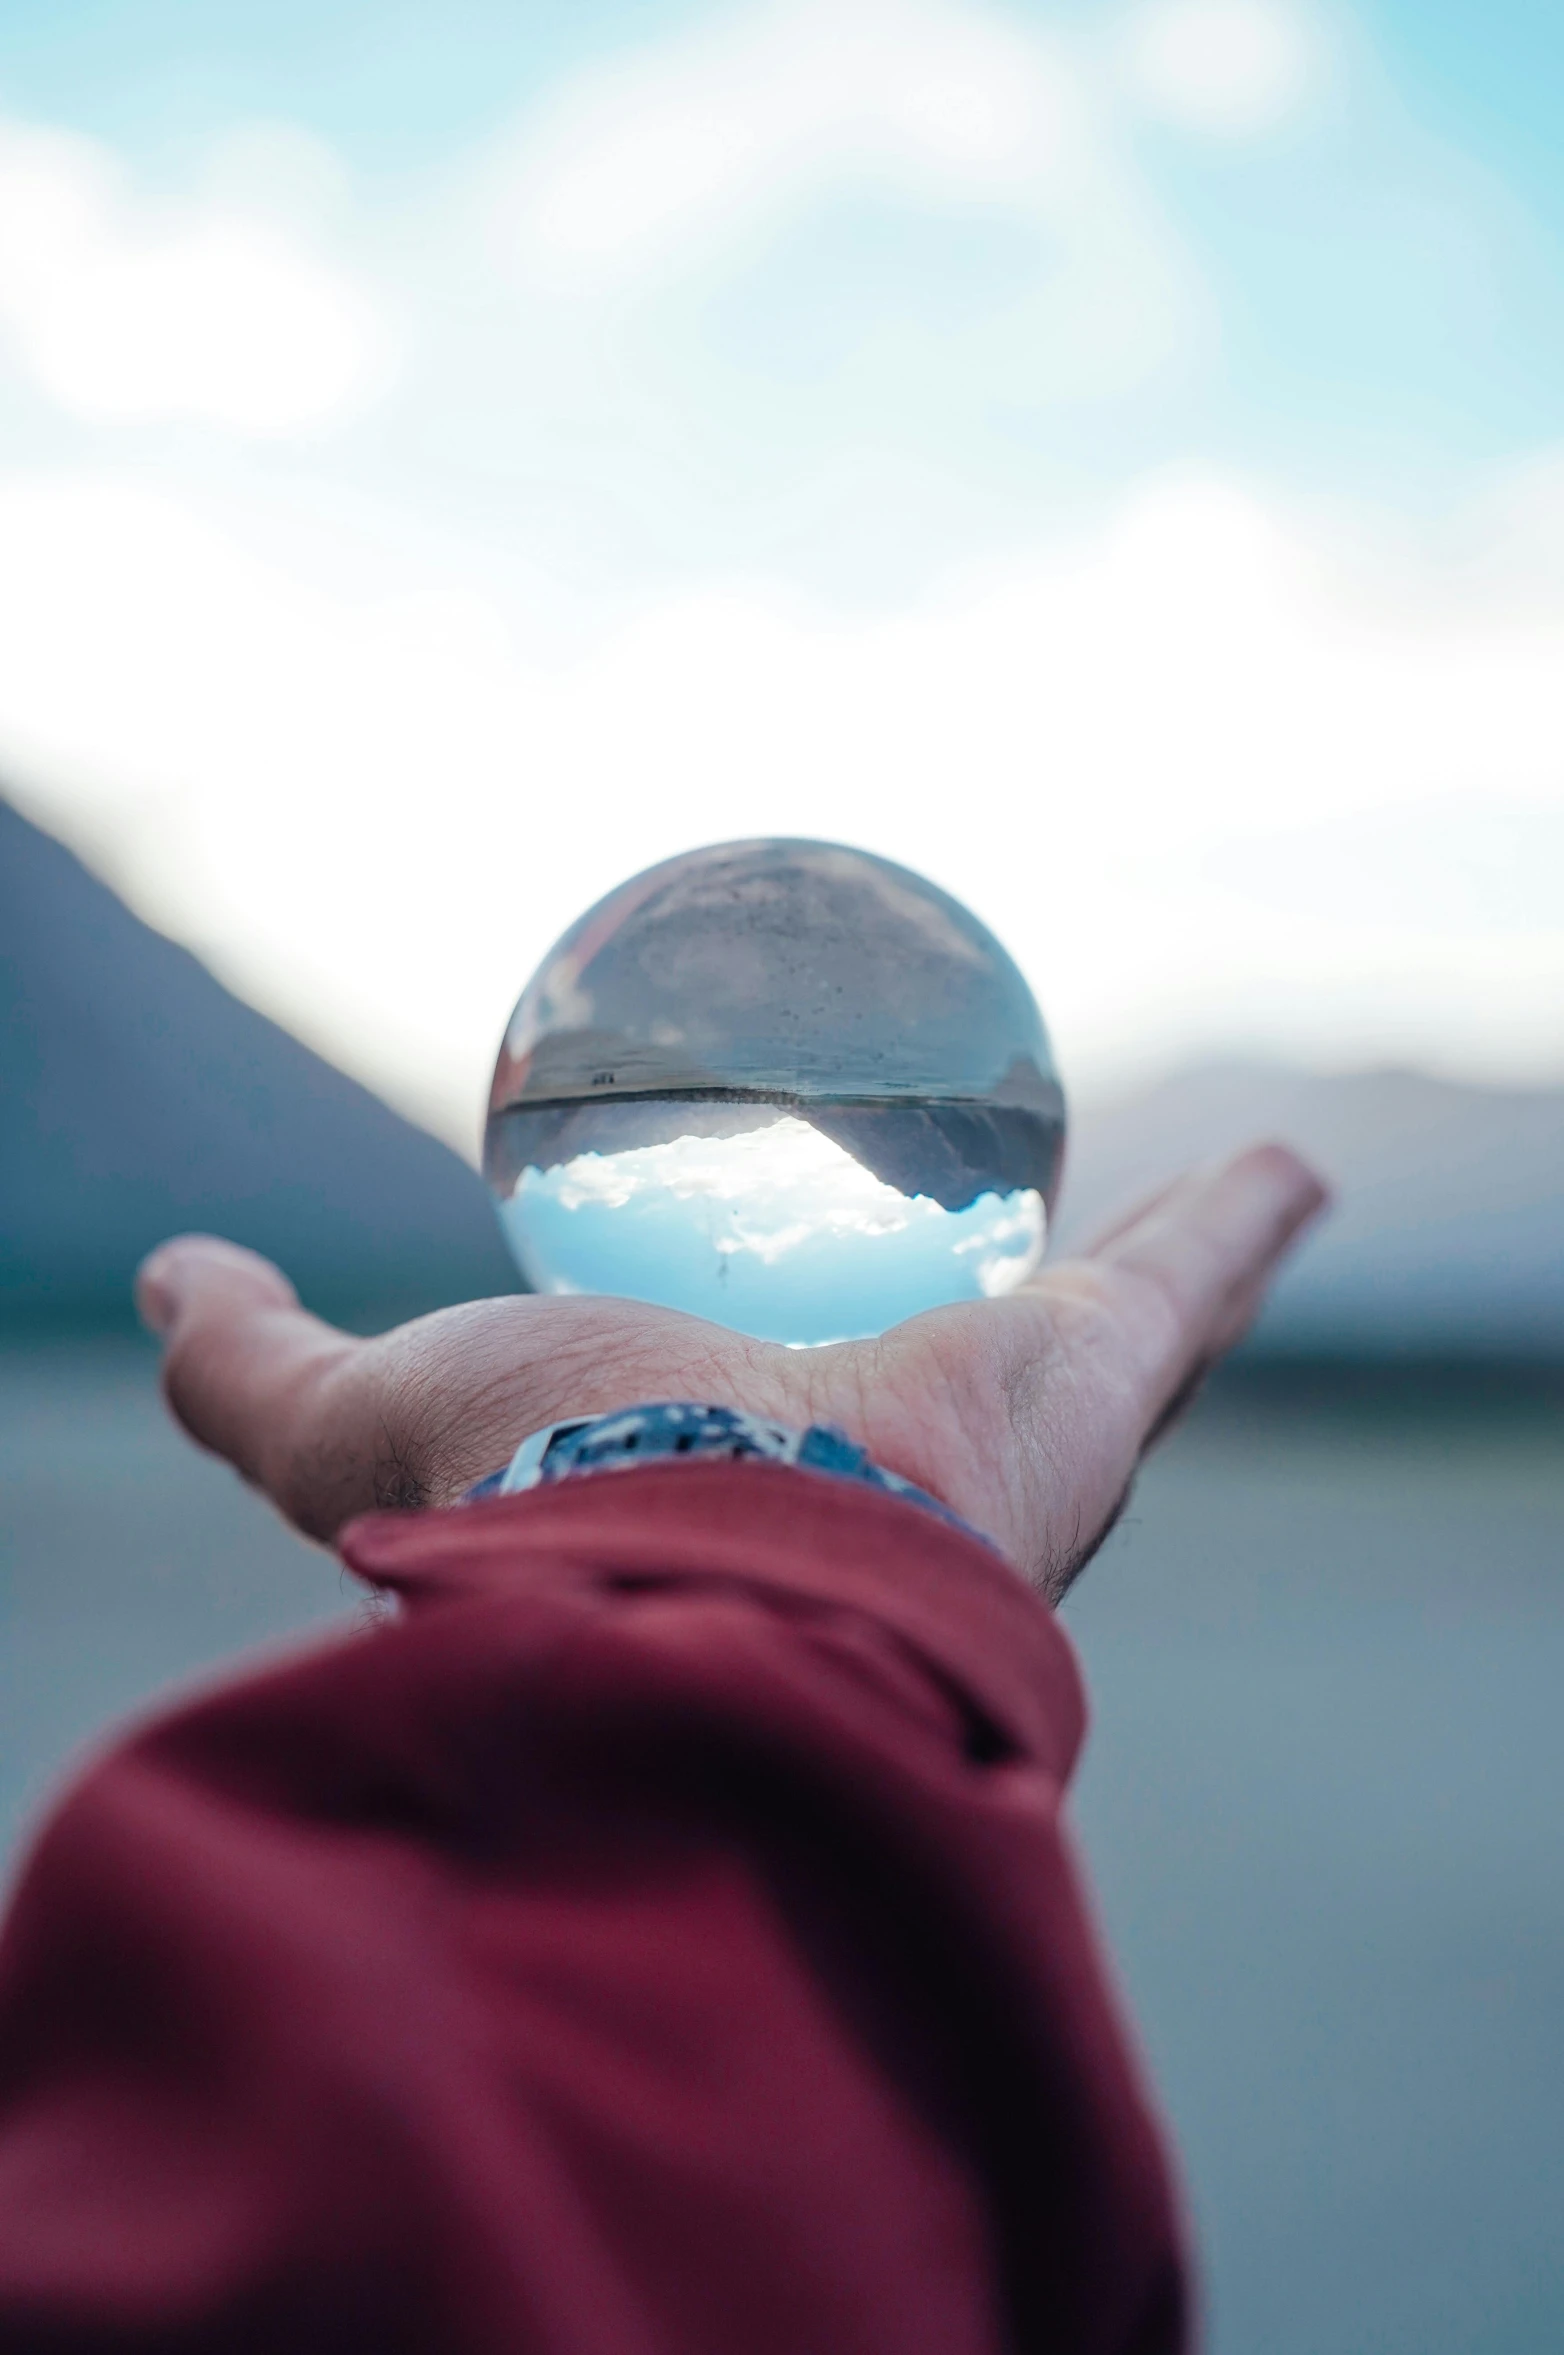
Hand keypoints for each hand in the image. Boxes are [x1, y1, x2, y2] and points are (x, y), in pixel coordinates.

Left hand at [137, 1145, 1324, 1602]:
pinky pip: (1194, 1282)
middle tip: (979, 1239)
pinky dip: (1248, 1223)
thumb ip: (256, 1365)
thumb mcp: (352, 1417)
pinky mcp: (1103, 1385)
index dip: (767, 1356)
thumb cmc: (520, 1515)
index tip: (760, 1303)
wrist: (697, 1584)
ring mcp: (1012, 1442)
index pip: (769, 1408)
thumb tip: (171, 1282)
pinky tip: (1298, 1158)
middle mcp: (892, 1489)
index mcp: (739, 1495)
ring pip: (1094, 1331)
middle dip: (983, 1329)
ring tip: (1181, 1192)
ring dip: (1139, 1271)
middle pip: (951, 1377)